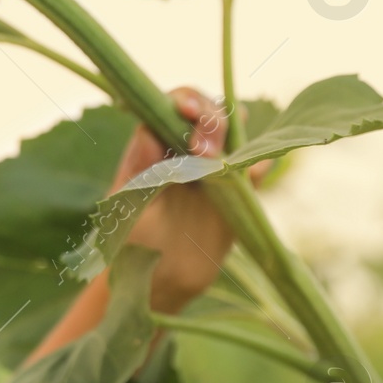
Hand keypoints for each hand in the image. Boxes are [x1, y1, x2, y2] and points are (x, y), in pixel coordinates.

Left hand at [110, 88, 259, 313]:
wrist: (155, 281)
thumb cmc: (129, 242)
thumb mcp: (123, 208)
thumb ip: (135, 173)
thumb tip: (148, 133)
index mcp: (154, 146)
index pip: (172, 107)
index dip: (184, 100)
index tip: (186, 112)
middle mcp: (185, 151)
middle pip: (208, 115)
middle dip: (210, 120)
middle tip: (201, 150)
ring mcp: (212, 171)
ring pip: (234, 138)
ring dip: (235, 137)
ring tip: (222, 158)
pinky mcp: (234, 195)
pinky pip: (252, 173)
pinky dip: (258, 165)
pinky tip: (258, 167)